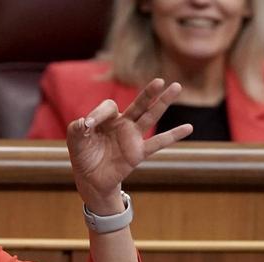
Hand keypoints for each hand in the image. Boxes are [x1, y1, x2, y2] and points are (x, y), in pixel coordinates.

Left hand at [65, 78, 192, 211]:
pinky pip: (158, 143)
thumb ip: (77, 127)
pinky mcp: (138, 153)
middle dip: (149, 93)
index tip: (87, 126)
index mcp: (107, 118)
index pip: (109, 106)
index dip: (99, 113)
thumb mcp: (75, 140)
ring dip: (163, 103)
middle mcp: (123, 124)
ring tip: (177, 87)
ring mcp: (132, 137)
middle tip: (159, 80)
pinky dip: (173, 135)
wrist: (90, 179)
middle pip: (139, 104)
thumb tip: (86, 122)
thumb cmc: (83, 156)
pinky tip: (188, 127)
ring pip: (150, 117)